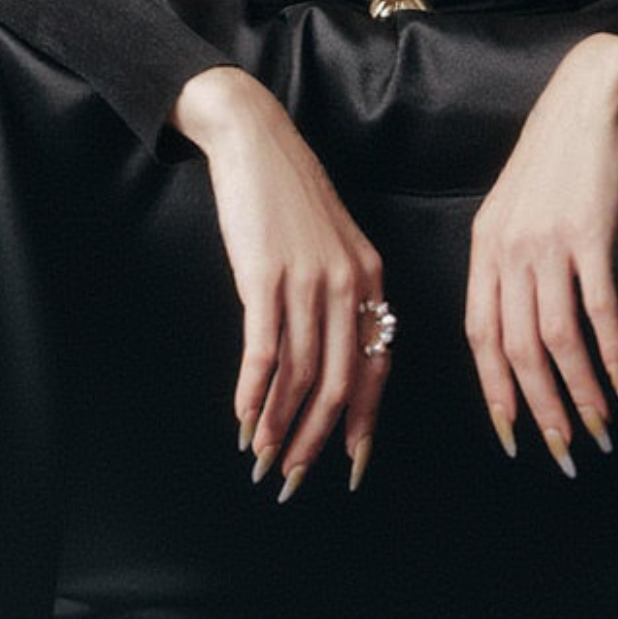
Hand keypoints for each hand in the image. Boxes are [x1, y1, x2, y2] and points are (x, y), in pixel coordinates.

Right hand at [171, 66, 387, 498]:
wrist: (256, 140)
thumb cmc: (289, 194)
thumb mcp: (331, 243)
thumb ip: (339, 295)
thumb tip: (331, 356)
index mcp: (371, 279)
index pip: (376, 366)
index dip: (362, 421)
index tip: (350, 464)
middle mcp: (349, 284)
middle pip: (339, 382)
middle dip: (317, 439)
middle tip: (293, 478)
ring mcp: (308, 280)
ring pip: (300, 375)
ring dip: (279, 426)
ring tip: (261, 459)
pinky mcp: (266, 276)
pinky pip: (264, 351)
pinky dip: (253, 394)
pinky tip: (241, 419)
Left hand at [464, 33, 617, 473]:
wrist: (586, 98)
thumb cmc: (554, 156)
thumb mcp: (513, 209)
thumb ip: (509, 264)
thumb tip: (520, 327)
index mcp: (483, 247)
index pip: (479, 335)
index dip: (494, 389)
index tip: (511, 433)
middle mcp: (508, 250)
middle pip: (516, 348)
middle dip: (539, 408)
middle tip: (563, 450)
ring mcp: (549, 242)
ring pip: (557, 338)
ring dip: (580, 391)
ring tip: (602, 426)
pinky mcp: (590, 232)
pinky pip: (598, 307)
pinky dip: (611, 351)